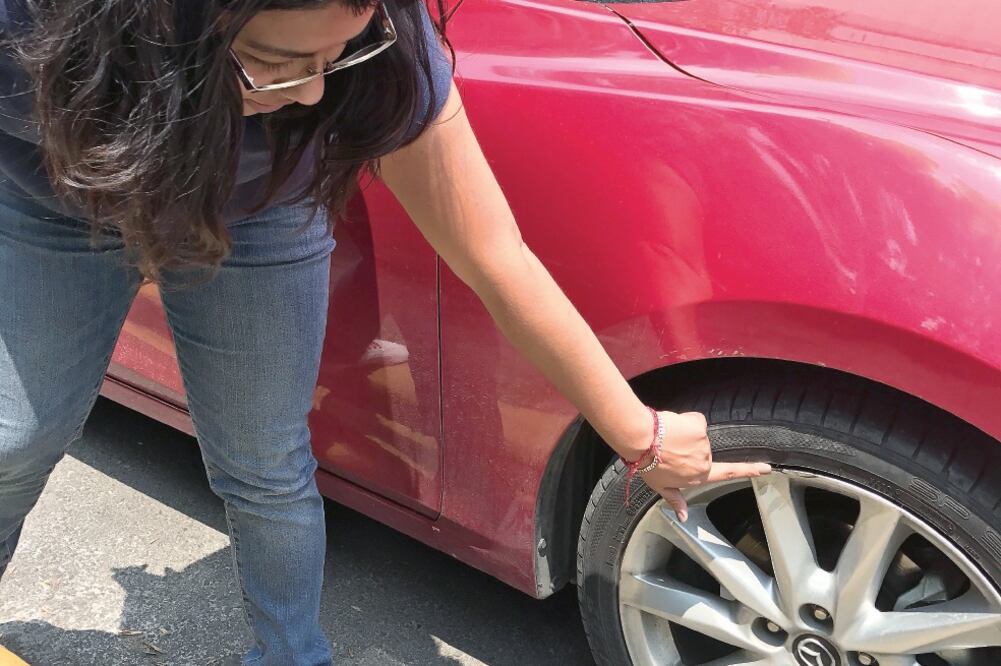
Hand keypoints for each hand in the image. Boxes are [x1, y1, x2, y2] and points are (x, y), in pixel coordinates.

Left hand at [639, 411, 770, 521]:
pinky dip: (684, 421)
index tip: (767, 468)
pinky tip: (672, 427)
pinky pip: (694, 420)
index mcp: (698, 476)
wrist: (642, 441)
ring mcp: (704, 444)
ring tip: (666, 439)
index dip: (749, 471)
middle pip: (702, 450)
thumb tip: (683, 517)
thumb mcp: (661, 486)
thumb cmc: (648, 464)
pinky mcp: (699, 427)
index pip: (728, 473)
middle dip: (688, 446)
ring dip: (684, 433)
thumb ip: (676, 501)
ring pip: (697, 434)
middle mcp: (704, 461)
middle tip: (668, 448)